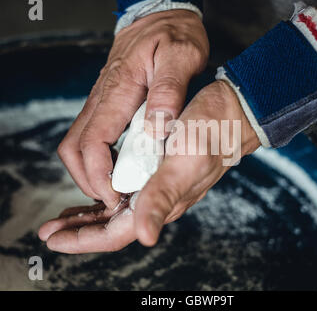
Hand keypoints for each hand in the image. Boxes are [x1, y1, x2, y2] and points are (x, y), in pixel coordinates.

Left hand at [39, 81, 259, 252]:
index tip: (54, 239)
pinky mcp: (159, 171)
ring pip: (118, 211)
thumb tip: (146, 237)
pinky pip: (127, 191)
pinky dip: (105, 196)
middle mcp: (159, 198)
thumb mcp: (184, 162)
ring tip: (65, 217)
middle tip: (50, 230)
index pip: (117, 233)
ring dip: (89, 216)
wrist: (231, 114)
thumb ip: (162, 198)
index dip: (84, 239)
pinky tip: (96, 193)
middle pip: (113, 226)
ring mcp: (159, 185)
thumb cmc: (211, 133)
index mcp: (162, 201)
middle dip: (80, 231)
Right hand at [57, 10, 208, 208]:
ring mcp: (102, 102)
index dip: (98, 174)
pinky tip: (117, 169)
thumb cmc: (173, 35)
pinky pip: (91, 136)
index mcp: (118, 90)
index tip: (115, 195)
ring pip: (78, 144)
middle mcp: (102, 98)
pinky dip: (97, 159)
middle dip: (87, 180)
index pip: (93, 141)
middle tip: (113, 200)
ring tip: (115, 191)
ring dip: (90, 172)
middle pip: (74, 149)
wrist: (161, 17)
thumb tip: (157, 128)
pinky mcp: (107, 104)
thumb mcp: (181, 57)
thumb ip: (170, 90)